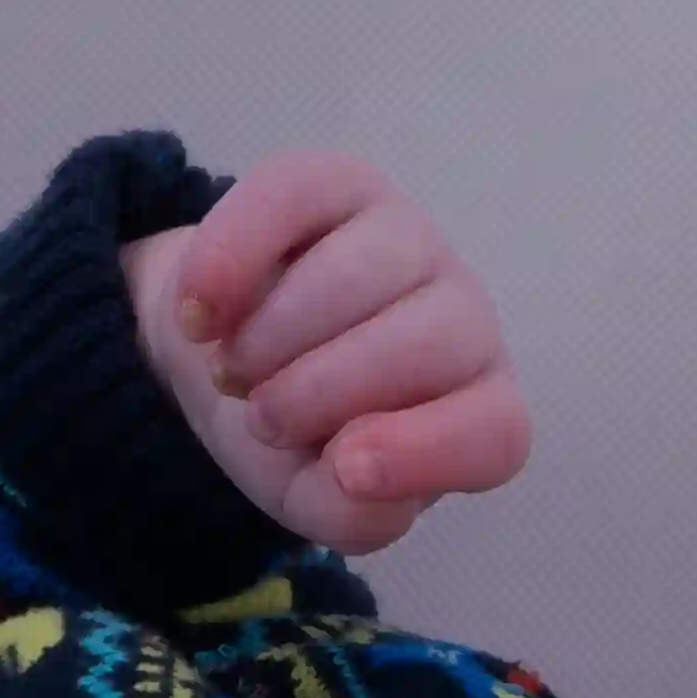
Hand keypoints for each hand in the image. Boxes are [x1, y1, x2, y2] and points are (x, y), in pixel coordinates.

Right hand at [124, 148, 532, 559]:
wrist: (217, 353)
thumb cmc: (290, 434)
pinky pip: (290, 199)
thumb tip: (355, 470)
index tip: (343, 468)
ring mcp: (406, 240)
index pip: (496, 430)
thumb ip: (348, 514)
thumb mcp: (310, 497)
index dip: (428, 451)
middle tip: (260, 415)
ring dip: (270, 336)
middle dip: (322, 390)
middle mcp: (460, 319)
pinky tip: (201, 313)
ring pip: (358, 274)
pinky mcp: (336, 183)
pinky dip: (229, 262)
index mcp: (472, 409)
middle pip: (430, 344)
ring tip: (233, 368)